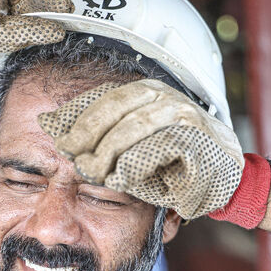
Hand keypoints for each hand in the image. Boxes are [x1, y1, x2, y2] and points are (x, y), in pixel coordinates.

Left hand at [37, 79, 245, 220]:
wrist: (224, 178)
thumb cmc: (170, 162)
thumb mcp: (129, 144)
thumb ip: (94, 132)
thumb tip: (46, 122)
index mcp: (144, 92)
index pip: (102, 97)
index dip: (76, 118)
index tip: (57, 140)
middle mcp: (163, 97)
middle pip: (114, 109)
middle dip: (88, 135)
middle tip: (72, 161)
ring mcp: (182, 116)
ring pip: (135, 126)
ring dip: (108, 152)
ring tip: (92, 172)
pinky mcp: (197, 140)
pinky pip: (160, 148)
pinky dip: (136, 164)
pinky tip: (120, 178)